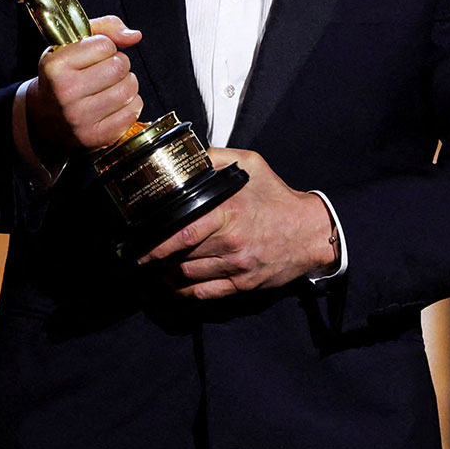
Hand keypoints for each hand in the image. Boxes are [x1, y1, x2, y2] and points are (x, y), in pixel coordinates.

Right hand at [24, 16, 142, 159]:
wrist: (42, 118)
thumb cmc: (61, 76)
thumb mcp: (70, 45)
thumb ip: (104, 29)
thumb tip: (134, 36)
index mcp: (55, 66)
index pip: (105, 44)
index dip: (105, 47)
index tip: (94, 55)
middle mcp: (64, 93)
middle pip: (120, 66)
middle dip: (119, 64)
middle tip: (106, 71)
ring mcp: (79, 118)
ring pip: (129, 89)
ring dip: (127, 84)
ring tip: (111, 86)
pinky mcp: (94, 137)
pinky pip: (133, 111)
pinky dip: (130, 105)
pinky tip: (114, 104)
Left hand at [136, 148, 335, 299]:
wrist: (311, 231)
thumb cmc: (279, 198)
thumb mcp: (252, 166)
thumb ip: (218, 158)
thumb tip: (188, 154)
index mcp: (229, 212)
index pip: (182, 233)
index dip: (156, 244)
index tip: (138, 245)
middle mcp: (231, 243)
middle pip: (181, 256)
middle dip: (158, 258)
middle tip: (142, 254)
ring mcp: (237, 267)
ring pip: (188, 276)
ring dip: (168, 273)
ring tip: (157, 265)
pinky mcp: (243, 285)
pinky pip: (204, 294)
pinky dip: (184, 291)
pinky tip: (174, 284)